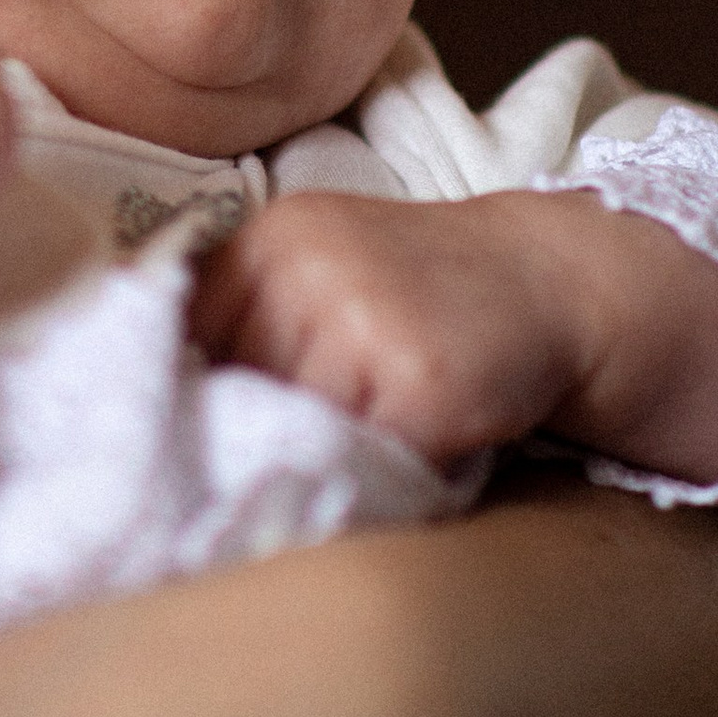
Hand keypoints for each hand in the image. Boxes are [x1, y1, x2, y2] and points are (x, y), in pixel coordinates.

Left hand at [195, 188, 717, 484]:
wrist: (555, 281)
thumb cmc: (426, 297)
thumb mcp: (321, 277)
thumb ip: (246, 331)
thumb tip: (162, 431)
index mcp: (266, 241)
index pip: (181, 347)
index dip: (195, 403)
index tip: (212, 436)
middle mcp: (302, 266)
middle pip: (231, 400)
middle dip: (257, 438)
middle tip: (313, 442)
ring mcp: (359, 318)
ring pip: (292, 436)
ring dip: (319, 462)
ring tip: (375, 437)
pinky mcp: (416, 379)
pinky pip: (362, 461)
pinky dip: (379, 475)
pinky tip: (417, 446)